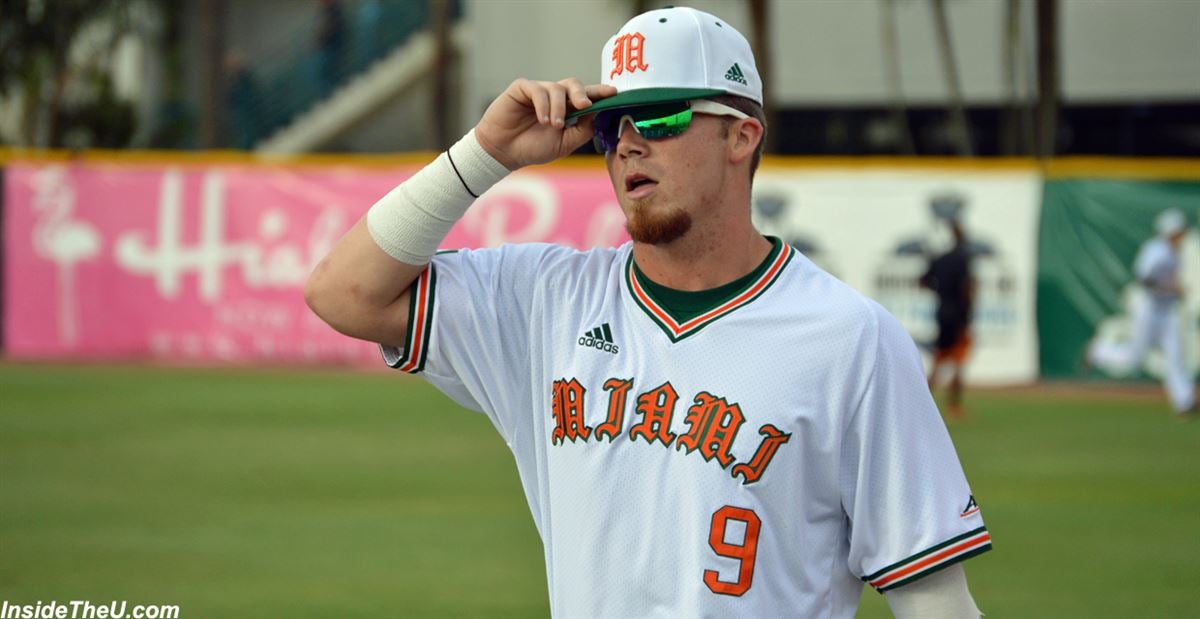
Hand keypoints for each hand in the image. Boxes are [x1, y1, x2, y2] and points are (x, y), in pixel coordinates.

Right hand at [474, 78, 616, 169]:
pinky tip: (542, 120)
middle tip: (585, 105)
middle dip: (582, 94)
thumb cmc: (532, 148)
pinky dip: (543, 105)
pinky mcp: (522, 88)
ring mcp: (538, 91)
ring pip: (557, 88)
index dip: (601, 93)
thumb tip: (598, 114)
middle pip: (574, 84)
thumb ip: (582, 129)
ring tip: (553, 126)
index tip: (614, 92)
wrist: (503, 152)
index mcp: (567, 109)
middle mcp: (555, 97)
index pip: (587, 97)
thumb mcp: (564, 144)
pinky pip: (538, 89)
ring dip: (559, 108)